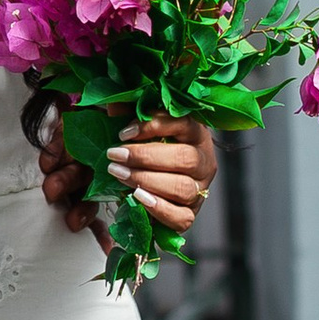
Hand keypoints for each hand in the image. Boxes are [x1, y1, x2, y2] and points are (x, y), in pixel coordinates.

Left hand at [40, 111, 218, 240]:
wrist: (151, 185)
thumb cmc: (146, 149)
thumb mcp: (138, 128)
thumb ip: (129, 113)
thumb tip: (113, 102)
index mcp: (196, 133)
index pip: (182, 124)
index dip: (152, 126)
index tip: (122, 132)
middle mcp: (204, 161)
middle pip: (184, 158)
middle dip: (145, 157)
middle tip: (114, 155)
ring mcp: (200, 189)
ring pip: (182, 187)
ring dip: (147, 181)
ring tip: (119, 174)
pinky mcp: (191, 213)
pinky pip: (181, 217)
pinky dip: (159, 209)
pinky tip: (138, 198)